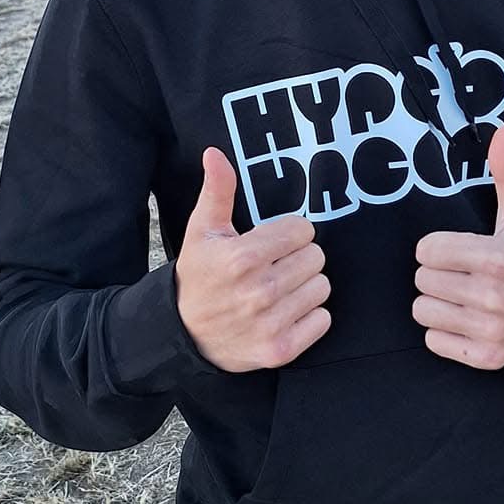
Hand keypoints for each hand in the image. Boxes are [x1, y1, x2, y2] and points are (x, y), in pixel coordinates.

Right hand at [175, 149, 330, 371]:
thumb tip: (215, 153)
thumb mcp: (201, 231)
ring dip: (305, 286)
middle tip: (275, 266)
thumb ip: (217, 191)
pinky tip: (286, 312)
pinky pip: (322, 320)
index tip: (272, 243)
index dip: (289, 234)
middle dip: (299, 258)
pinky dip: (310, 317)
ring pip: (322, 288)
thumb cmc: (197, 276)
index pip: (302, 230)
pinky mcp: (280, 350)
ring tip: (280, 289)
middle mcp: (259, 291)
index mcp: (243, 257)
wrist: (181, 333)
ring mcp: (270, 323)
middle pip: (316, 258)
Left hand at [412, 125, 503, 369]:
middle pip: (422, 280)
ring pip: (423, 311)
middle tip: (462, 273)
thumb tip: (501, 132)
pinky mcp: (487, 357)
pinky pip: (434, 341)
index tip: (458, 249)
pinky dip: (444, 332)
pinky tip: (467, 319)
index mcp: (497, 258)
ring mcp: (490, 330)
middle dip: (437, 274)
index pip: (426, 250)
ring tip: (462, 295)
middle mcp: (493, 297)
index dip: (437, 247)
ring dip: (436, 303)